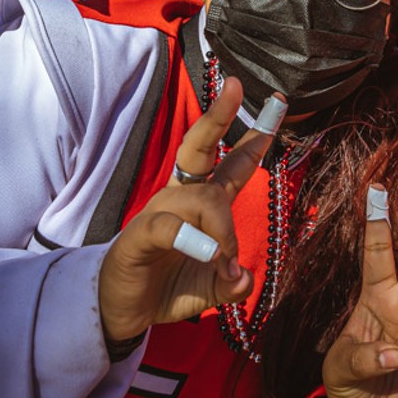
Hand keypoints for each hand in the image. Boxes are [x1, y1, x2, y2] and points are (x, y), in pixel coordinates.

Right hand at [98, 79, 276, 341]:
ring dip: (223, 227)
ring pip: (200, 197)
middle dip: (219, 116)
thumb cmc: (166, 286)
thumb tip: (244, 279)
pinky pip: (167, 226)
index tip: (278, 103)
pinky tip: (207, 252)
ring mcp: (158, 214)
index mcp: (199, 203)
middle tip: (237, 86)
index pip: (231, 163)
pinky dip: (191, 237)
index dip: (254, 136)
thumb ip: (231, 283)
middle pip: (199, 148)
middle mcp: (179, 198)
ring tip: (224, 260)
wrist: (119, 311)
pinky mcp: (139, 236)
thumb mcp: (210, 288)